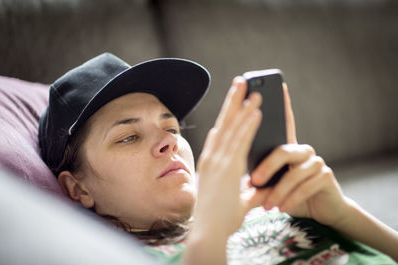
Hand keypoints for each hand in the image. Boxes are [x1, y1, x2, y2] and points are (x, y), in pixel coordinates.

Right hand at [193, 77, 267, 237]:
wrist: (209, 232)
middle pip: (224, 123)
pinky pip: (240, 141)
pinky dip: (248, 125)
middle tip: (242, 82)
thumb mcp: (235, 200)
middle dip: (233, 101)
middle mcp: (212, 158)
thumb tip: (258, 188)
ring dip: (243, 106)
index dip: (228, 114)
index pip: (220, 132)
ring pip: (232, 128)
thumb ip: (248, 191)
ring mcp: (218, 162)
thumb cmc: (218, 218)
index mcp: (211, 163)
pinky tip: (256, 111)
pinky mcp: (227, 168)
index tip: (235, 101)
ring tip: (253, 89)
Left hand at [251, 84, 348, 226]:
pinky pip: (306, 186)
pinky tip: (283, 208)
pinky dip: (292, 199)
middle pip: (283, 150)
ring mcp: (316, 162)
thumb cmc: (288, 195)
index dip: (282, 104)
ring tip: (267, 205)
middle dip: (267, 168)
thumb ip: (261, 173)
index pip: (283, 122)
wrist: (317, 212)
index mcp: (287, 148)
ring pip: (294, 172)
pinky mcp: (326, 176)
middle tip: (253, 182)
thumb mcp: (272, 183)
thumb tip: (238, 169)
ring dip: (279, 192)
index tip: (278, 86)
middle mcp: (303, 150)